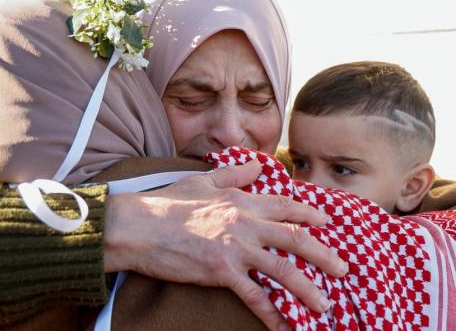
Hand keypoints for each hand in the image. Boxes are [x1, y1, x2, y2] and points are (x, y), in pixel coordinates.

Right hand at [104, 160, 347, 329]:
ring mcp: (235, 248)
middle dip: (323, 254)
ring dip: (308, 289)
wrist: (138, 226)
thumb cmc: (167, 203)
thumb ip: (233, 174)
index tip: (327, 222)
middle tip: (343, 269)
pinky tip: (284, 325)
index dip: (310, 214)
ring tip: (325, 305)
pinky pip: (254, 295)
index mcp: (241, 200)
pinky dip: (272, 312)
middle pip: (295, 238)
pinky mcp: (221, 271)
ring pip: (283, 269)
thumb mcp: (202, 181)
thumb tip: (256, 166)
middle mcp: (245, 223)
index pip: (284, 206)